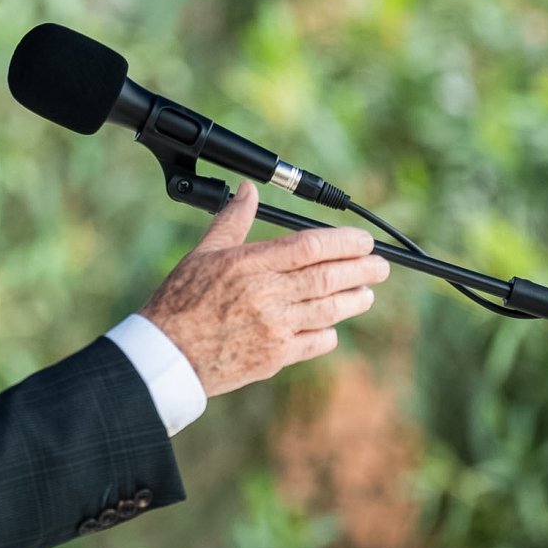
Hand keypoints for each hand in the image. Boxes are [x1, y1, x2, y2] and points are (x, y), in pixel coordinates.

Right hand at [139, 182, 390, 396]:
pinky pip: (315, 342)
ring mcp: (274, 328)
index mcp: (250, 265)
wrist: (167, 353)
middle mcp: (267, 295)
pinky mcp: (275, 357)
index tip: (362, 241)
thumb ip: (232, 220)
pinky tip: (331, 325)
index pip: (310, 246)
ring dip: (354, 300)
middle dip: (362, 270)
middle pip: (328, 278)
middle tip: (380, 266)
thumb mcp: (203, 253)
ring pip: (329, 310)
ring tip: (366, 293)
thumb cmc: (180, 301)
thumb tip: (248, 190)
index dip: (344, 242)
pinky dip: (329, 332)